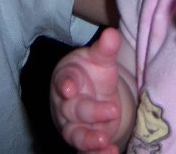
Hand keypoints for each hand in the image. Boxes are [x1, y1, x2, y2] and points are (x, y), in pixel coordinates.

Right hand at [50, 27, 125, 153]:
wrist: (93, 93)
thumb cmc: (92, 73)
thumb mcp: (99, 59)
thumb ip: (105, 49)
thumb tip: (112, 34)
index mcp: (67, 78)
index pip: (63, 80)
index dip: (66, 84)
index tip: (70, 88)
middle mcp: (66, 104)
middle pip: (73, 109)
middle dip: (90, 112)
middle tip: (112, 111)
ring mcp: (73, 124)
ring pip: (75, 134)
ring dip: (89, 139)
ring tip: (104, 140)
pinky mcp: (83, 140)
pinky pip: (85, 151)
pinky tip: (111, 152)